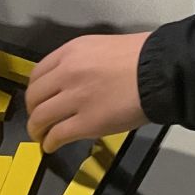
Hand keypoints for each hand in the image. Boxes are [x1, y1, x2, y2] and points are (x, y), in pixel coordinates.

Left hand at [26, 34, 150, 151]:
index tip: (37, 100)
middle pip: (34, 97)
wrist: (162, 71)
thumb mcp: (104, 48)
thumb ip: (83, 62)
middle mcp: (68, 73)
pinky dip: (49, 143)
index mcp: (72, 51)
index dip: (34, 91)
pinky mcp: (86, 122)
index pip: (38, 74)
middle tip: (37, 121)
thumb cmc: (143, 58)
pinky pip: (57, 135)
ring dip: (37, 130)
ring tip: (41, 136)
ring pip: (41, 118)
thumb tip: (73, 81)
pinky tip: (51, 146)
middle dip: (32, 112)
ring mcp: (76, 98)